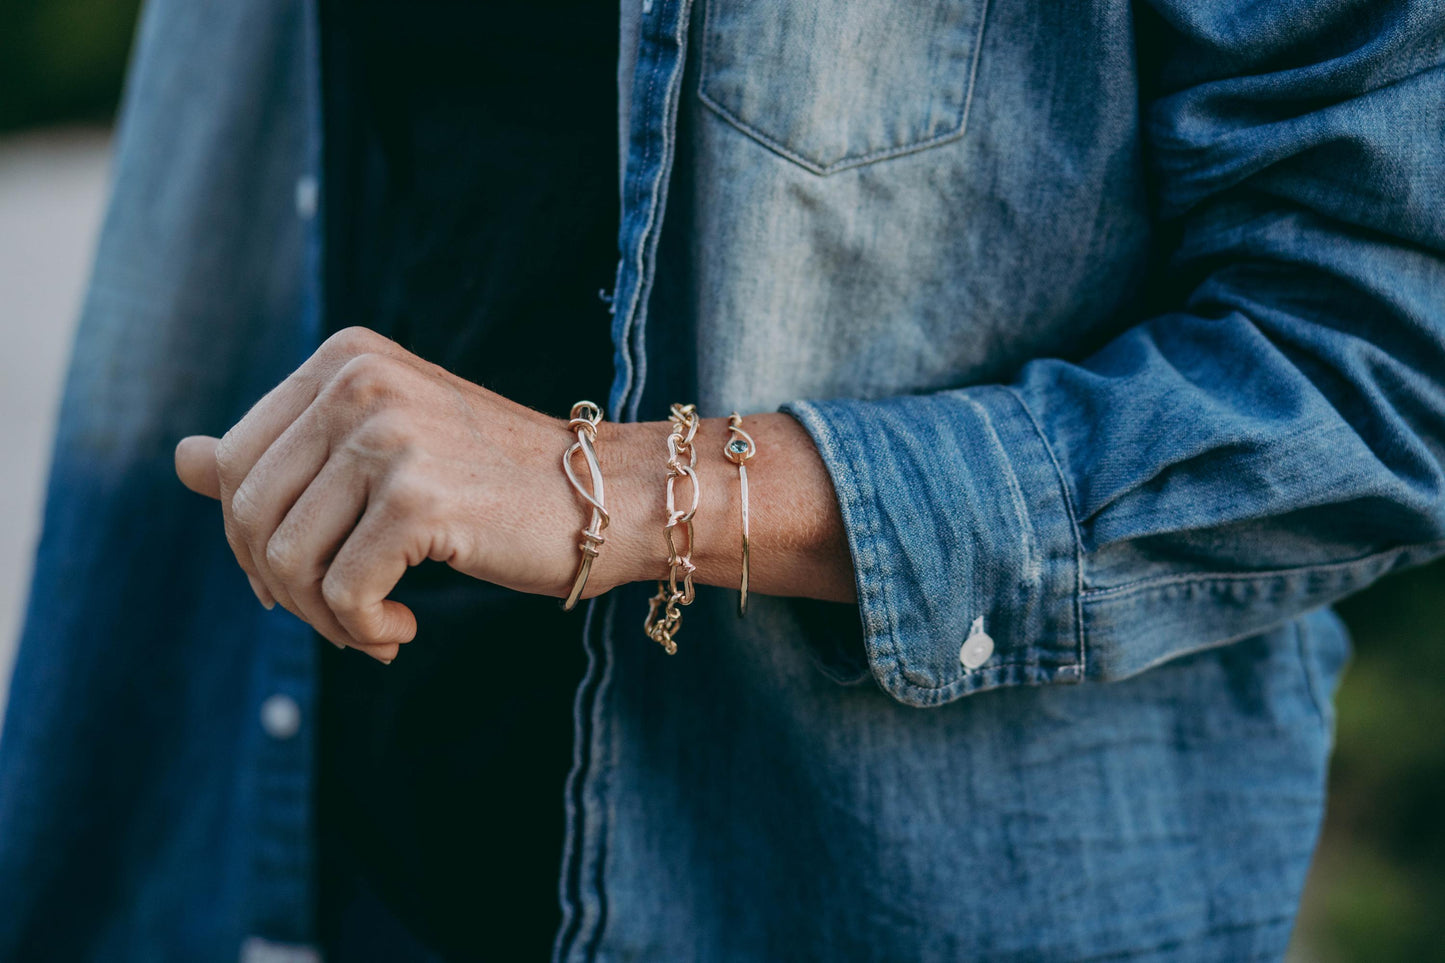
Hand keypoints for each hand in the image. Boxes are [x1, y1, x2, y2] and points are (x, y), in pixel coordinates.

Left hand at [175, 327, 599, 660]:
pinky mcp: (418, 499)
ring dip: (324, 620)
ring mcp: (388, 436)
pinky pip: (343, 593)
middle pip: (250, 516)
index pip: (236, 464)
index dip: (253, 542)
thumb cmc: (494, 481)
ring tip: (373, 629)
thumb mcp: (382, 450)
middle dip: (282, 588)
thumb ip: (283, 452)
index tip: (304, 581)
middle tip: (340, 617)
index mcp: (343, 358)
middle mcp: (357, 382)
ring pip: (288, 563)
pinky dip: (363, 631)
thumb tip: (180, 459)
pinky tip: (402, 633)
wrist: (604, 496)